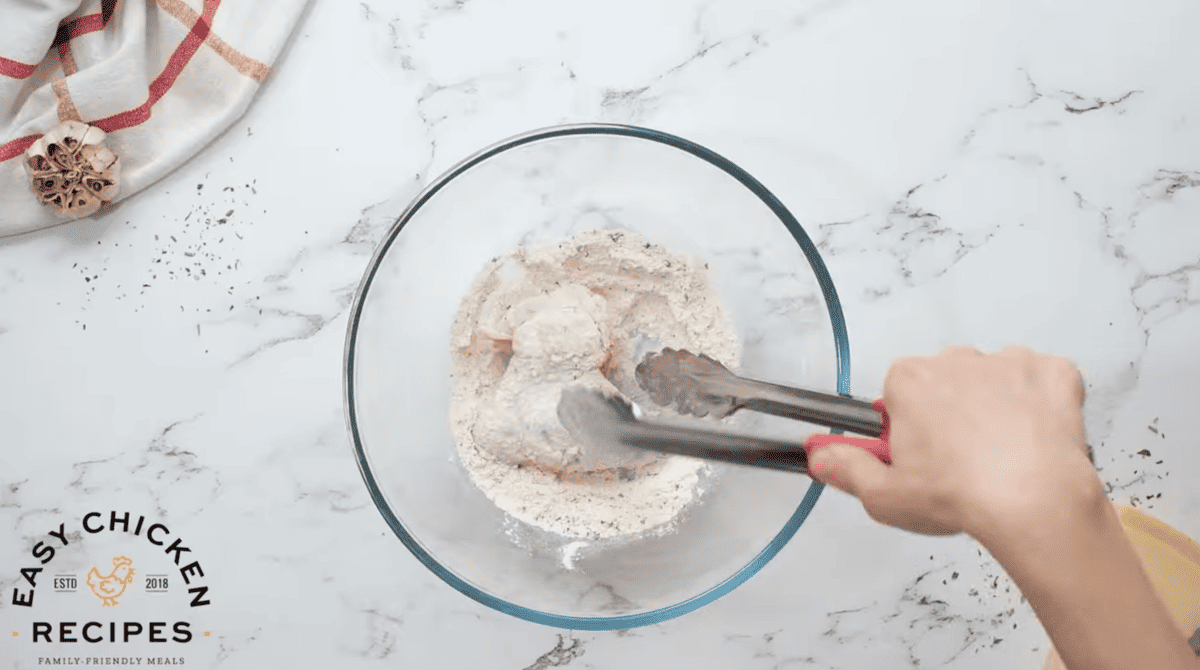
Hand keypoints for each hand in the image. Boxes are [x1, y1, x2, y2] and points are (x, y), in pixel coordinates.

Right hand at [808, 345, 1097, 538]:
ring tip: (1001, 455)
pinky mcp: (1053, 373)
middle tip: (957, 461)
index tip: (917, 454)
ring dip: (995, 405)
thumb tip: (821, 456)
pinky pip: (1043, 379)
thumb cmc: (961, 494)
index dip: (907, 426)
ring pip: (993, 379)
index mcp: (910, 381)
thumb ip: (845, 469)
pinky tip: (1034, 436)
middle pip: (945, 381)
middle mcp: (956, 360)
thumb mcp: (884, 495)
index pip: (897, 393)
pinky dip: (1040, 402)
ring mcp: (1008, 363)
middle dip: (949, 412)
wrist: (1035, 500)